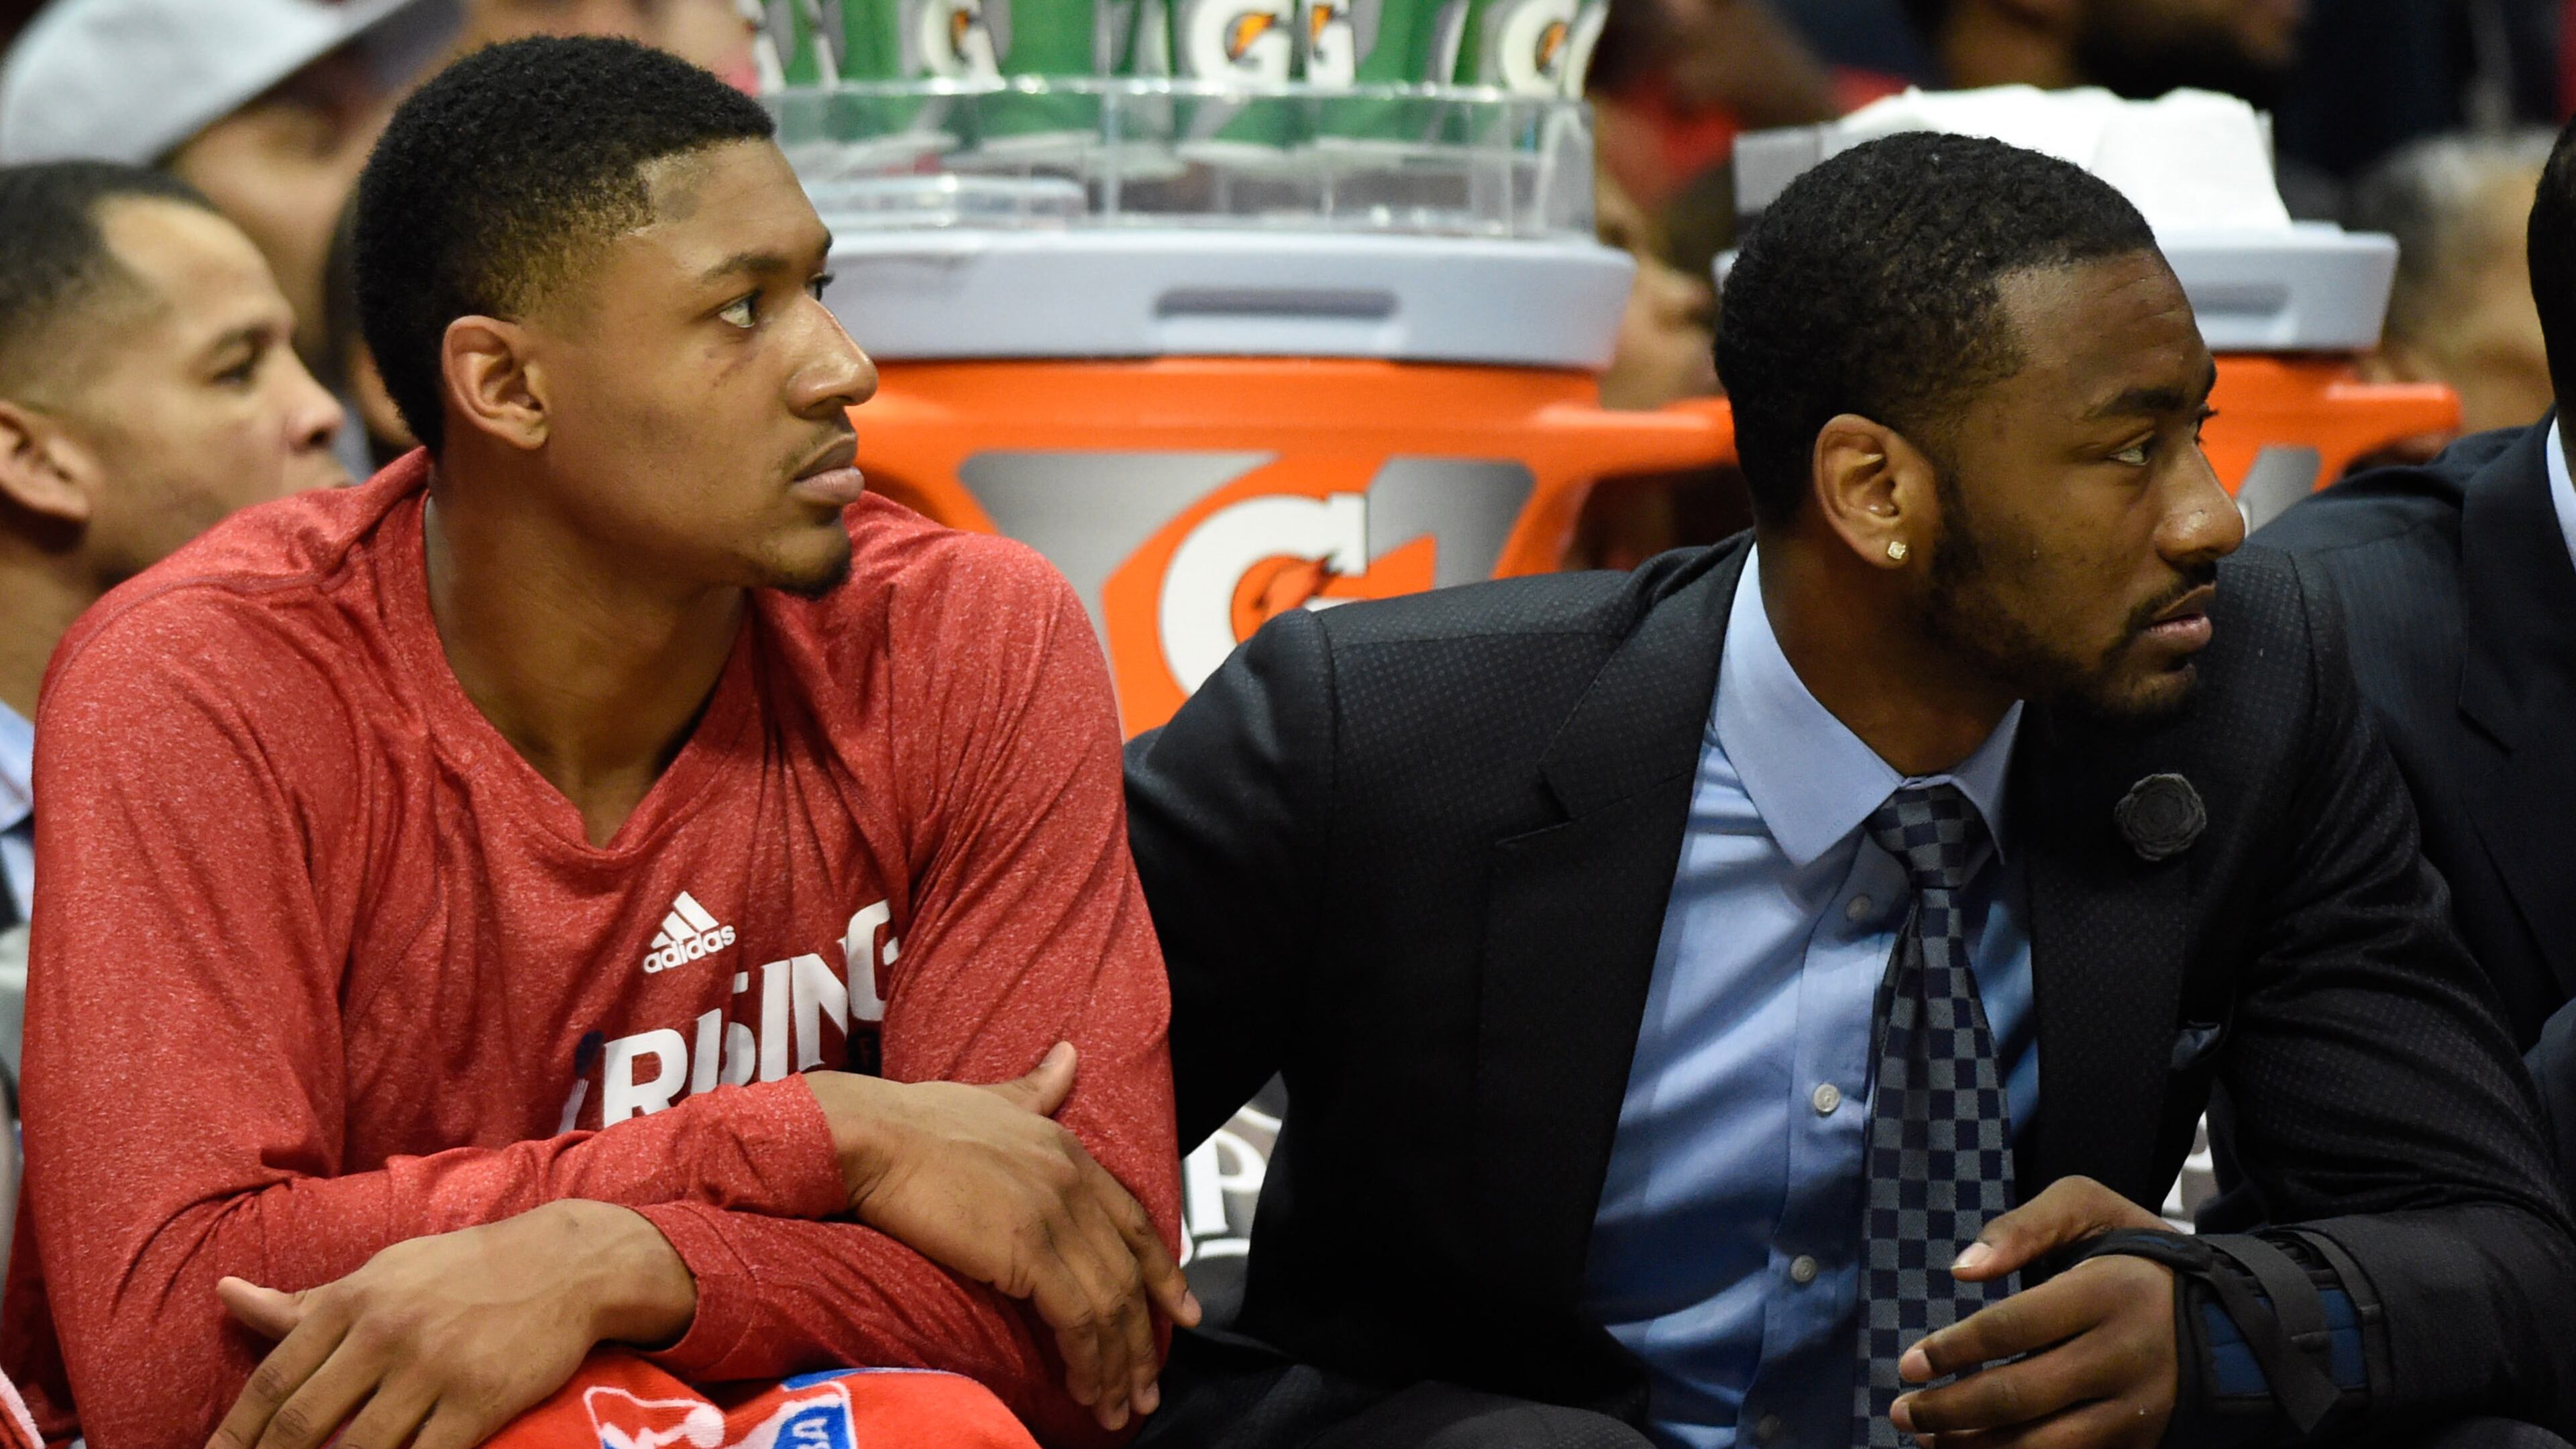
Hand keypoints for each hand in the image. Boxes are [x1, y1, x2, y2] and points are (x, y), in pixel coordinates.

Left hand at [207, 1200, 695, 1448]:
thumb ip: (309, 1301)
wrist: (565, 1262)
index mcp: (355, 1299)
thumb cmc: (464, 1269)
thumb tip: (226, 1294)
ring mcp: (434, 1368)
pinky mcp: (479, 1400)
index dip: (235, 1433)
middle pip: (303, 1421)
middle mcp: (387, 1332)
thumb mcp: (385, 1272)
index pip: (275, 1378)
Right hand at [802, 1043, 1200, 1432]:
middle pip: (1131, 1276)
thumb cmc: (917, 1121)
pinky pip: (1078, 1319)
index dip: (1163, 1273)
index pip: (1137, 1224)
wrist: (873, 1137)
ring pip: (1111, 1305)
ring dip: (1119, 1365)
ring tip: (1118, 1407)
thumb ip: (1039, 1087)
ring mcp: (1057, 1218)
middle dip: (1145, 1339)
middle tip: (1147, 1387)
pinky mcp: (1030, 1252)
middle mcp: (1075, 1186)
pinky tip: (1085, 1388)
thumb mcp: (996, 1097)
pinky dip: (1089, 1360)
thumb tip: (1071, 1055)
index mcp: (1071, 1154)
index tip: (1184, 1312)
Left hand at [1889, 1176, 2178, 1448]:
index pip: (2013, 1328)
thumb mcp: (2090, 1208)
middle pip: (2020, 1395)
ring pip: (2043, 1446)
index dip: (1954, 1350)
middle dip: (1948, 1410)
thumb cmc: (2139, 1255)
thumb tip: (1963, 1270)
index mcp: (2107, 1293)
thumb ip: (2023, 1227)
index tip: (1910, 1362)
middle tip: (1901, 1411)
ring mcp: (2136, 1408)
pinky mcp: (2141, 1441)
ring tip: (1926, 1440)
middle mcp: (2123, 1357)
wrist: (2232, 1316)